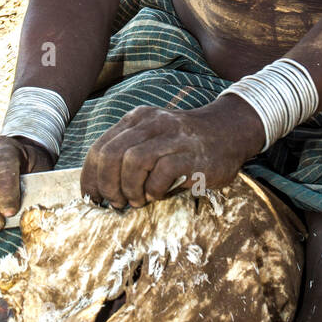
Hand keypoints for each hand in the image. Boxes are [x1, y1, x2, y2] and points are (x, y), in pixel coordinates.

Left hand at [79, 98, 264, 210]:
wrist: (230, 132)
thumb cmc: (186, 143)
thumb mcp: (154, 137)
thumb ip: (129, 152)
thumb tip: (101, 186)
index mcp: (137, 119)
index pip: (100, 148)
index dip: (90, 176)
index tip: (92, 197)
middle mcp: (152, 124)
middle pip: (111, 155)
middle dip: (107, 184)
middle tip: (116, 202)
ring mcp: (172, 137)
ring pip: (132, 161)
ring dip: (129, 188)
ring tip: (137, 200)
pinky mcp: (190, 154)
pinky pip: (161, 172)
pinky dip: (154, 188)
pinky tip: (158, 194)